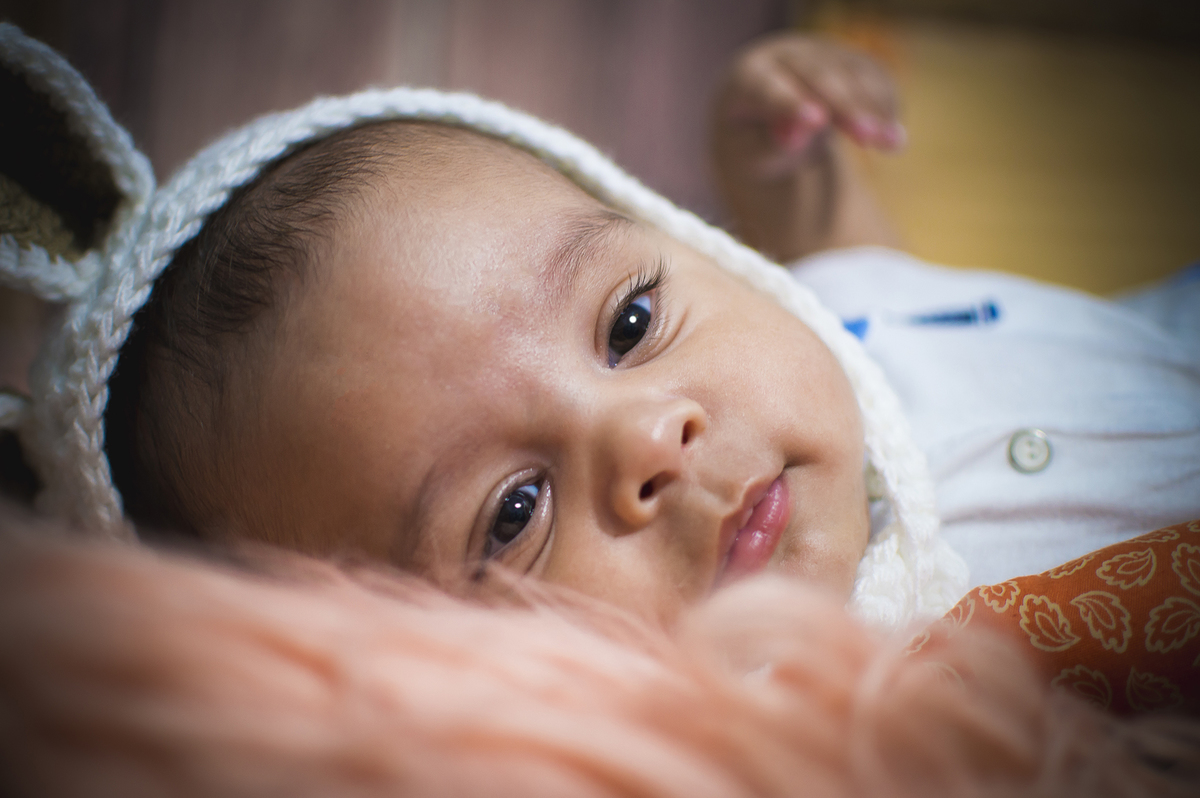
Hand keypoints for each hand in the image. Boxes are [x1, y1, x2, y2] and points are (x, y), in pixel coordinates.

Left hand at [713, 33, 903, 181]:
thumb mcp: (752, 157)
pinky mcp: (849, 62)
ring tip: (894, 144)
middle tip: (866, 136)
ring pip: (853, 74)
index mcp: (747, 77)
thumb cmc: (752, 143)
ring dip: (876, 109)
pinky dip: (886, 106)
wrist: (766, 118)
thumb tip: (803, 132)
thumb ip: (771, 148)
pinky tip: (896, 138)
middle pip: (817, 76)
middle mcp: (785, 56)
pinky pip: (874, 78)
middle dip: (845, 105)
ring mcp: (821, 54)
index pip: (766, 88)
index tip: (814, 120)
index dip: (790, 103)